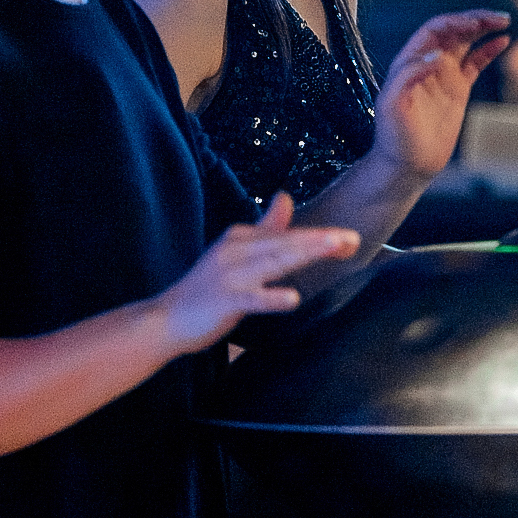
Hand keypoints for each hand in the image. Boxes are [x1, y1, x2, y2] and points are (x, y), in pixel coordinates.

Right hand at [157, 193, 359, 353]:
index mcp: (241, 238)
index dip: (319, 237)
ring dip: (304, 254)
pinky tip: (292, 299)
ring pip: (273, 262)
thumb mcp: (237, 252)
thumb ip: (265, 228)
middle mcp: (236, 251)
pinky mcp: (224, 301)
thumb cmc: (207, 288)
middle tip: (351, 238)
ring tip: (333, 248)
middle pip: (284, 243)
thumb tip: (285, 197)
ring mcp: (229, 275)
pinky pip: (252, 299)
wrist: (166, 319)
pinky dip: (271, 298)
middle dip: (319, 240)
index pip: (286, 235)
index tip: (351, 239)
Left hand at [371, 10, 511, 179]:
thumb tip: (436, 55)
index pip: (434, 30)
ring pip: (466, 42)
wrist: (408, 163)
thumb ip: (409, 76)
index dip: (455, 22)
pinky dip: (489, 50)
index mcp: (409, 60)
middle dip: (475, 19)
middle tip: (498, 18)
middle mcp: (427, 63)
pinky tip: (503, 41)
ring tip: (503, 22)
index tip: (475, 24)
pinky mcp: (457, 89)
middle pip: (453, 30)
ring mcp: (444, 74)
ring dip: (483, 28)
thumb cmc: (394, 136)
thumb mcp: (393, 105)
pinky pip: (475, 62)